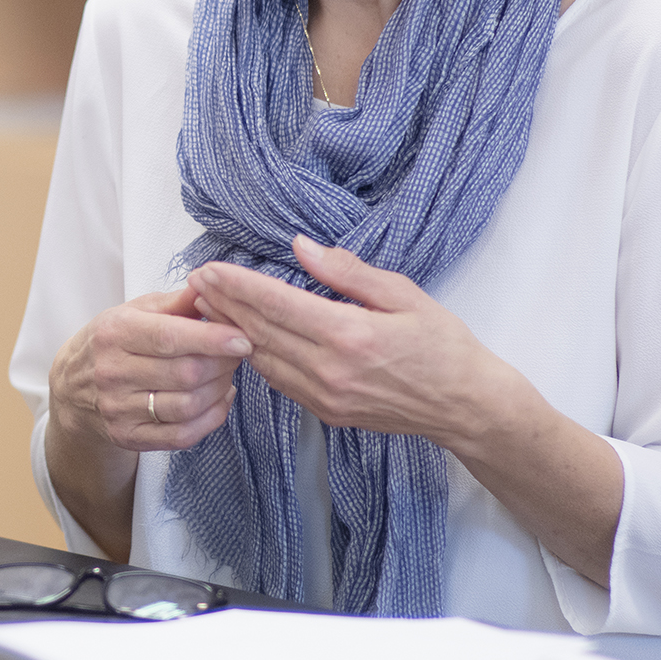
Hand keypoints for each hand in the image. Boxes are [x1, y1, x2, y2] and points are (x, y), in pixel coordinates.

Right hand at [49, 285, 250, 457]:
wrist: (71, 388)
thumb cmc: (112, 342)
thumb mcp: (134, 312)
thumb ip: (175, 303)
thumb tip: (212, 286)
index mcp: (114, 333)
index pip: (169, 337)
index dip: (211, 339)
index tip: (243, 338)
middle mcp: (112, 372)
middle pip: (185, 374)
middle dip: (223, 363)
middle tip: (238, 352)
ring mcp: (118, 409)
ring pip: (187, 405)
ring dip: (220, 390)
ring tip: (227, 374)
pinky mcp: (128, 436)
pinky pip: (182, 435)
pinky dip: (211, 418)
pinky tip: (218, 399)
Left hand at [185, 235, 518, 454]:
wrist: (465, 406)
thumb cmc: (443, 344)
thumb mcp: (404, 294)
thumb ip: (348, 272)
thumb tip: (302, 247)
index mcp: (348, 335)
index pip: (277, 305)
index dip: (238, 286)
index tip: (210, 268)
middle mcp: (329, 370)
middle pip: (260, 332)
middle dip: (224, 305)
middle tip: (195, 281)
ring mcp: (325, 396)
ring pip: (263, 360)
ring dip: (233, 332)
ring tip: (208, 305)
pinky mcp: (326, 412)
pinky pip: (279, 381)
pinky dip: (256, 356)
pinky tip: (242, 338)